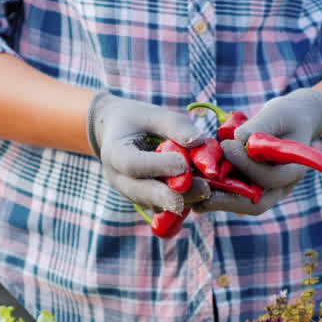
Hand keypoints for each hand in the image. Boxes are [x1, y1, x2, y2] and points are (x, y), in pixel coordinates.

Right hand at [88, 93, 208, 212]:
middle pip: (141, 192)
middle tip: (203, 190)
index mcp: (114, 152)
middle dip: (172, 195)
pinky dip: (181, 201)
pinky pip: (161, 207)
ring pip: (154, 203)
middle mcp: (117, 178)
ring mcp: (128, 192)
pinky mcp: (142, 200)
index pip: (132, 164)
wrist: (115, 132)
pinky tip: (200, 193)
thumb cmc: (136, 120)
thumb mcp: (153, 114)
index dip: (158, 166)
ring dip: (182, 199)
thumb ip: (175, 125)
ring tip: (207, 189)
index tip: (184, 164)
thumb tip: (199, 141)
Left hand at [198, 88, 321, 212]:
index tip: (226, 145)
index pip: (269, 177)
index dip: (246, 163)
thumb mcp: (277, 114)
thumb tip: (239, 138)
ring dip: (216, 201)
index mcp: (292, 170)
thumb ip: (260, 125)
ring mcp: (265, 193)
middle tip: (200, 189)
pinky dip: (215, 194)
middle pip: (254, 204)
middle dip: (225, 199)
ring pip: (240, 205)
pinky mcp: (251, 190)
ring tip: (192, 194)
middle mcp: (280, 189)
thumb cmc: (286, 116)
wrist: (290, 123)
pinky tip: (194, 188)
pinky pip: (233, 198)